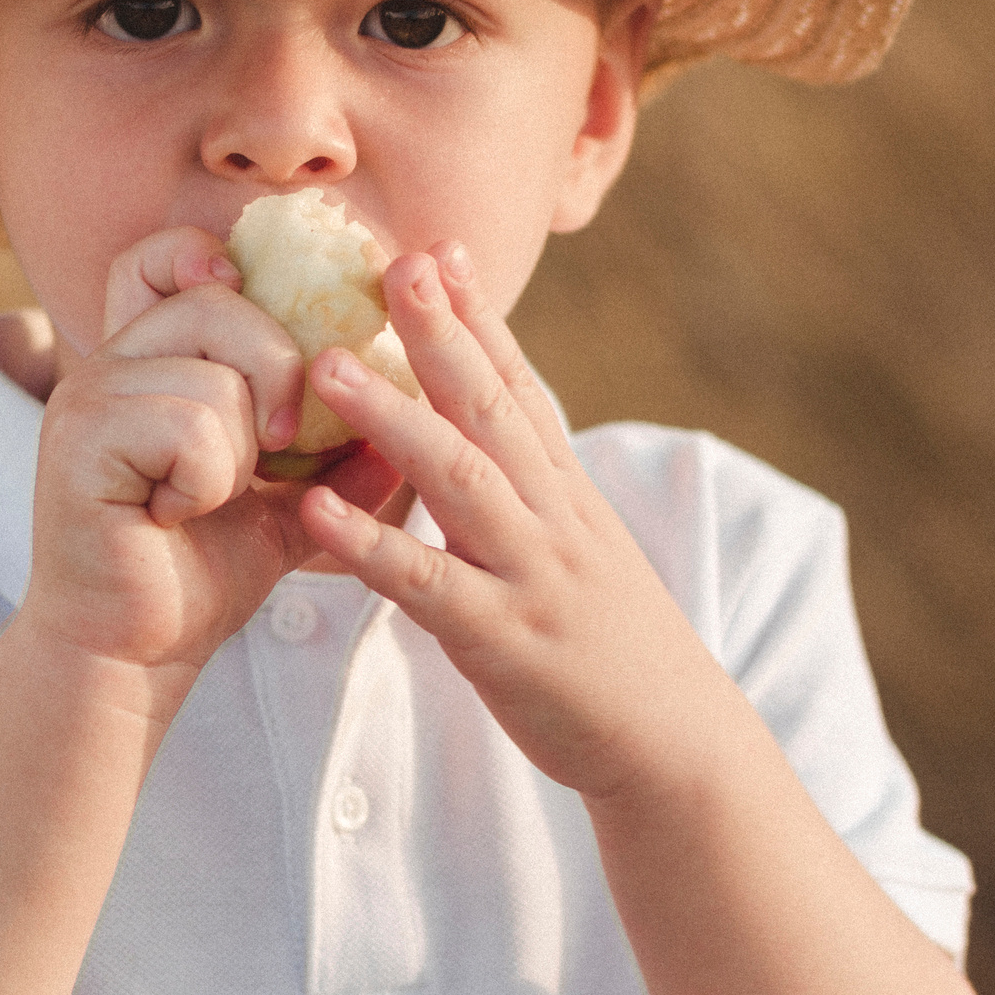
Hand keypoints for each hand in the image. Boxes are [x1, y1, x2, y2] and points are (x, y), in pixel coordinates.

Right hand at [22, 227, 398, 690]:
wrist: (135, 654)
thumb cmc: (202, 569)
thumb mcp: (288, 499)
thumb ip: (340, 450)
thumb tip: (420, 404)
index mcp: (146, 359)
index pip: (162, 257)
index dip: (207, 254)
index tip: (246, 291)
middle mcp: (106, 364)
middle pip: (217, 303)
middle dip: (276, 372)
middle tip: (276, 446)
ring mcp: (85, 399)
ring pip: (215, 376)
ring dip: (240, 452)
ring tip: (205, 498)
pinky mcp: (76, 444)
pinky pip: (188, 426)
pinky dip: (206, 481)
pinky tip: (172, 516)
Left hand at [297, 241, 720, 799]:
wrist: (677, 745)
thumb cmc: (612, 646)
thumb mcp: (581, 547)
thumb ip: (532, 489)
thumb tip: (480, 434)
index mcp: (566, 491)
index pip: (519, 385)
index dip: (478, 317)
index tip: (438, 249)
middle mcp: (551, 516)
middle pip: (489, 406)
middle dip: (439, 330)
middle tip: (394, 261)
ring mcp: (528, 573)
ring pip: (458, 477)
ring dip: (390, 415)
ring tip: (326, 363)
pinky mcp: (501, 639)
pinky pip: (426, 583)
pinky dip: (371, 544)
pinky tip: (318, 507)